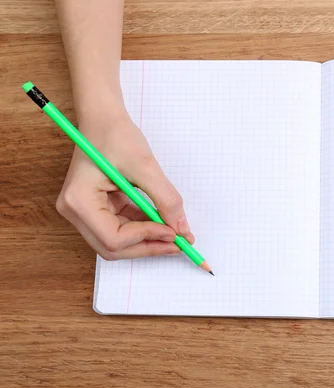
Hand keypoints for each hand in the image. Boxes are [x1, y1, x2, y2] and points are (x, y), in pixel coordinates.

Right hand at [56, 113, 193, 259]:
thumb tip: (181, 229)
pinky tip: (163, 223)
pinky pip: (122, 228)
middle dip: (148, 246)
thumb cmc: (116, 135)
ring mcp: (84, 212)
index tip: (174, 232)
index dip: (146, 238)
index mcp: (79, 200)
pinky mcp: (97, 209)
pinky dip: (144, 229)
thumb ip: (165, 199)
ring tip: (175, 234)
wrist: (104, 119)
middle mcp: (75, 211)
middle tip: (180, 243)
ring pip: (118, 242)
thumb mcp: (145, 166)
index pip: (113, 237)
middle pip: (113, 247)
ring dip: (148, 240)